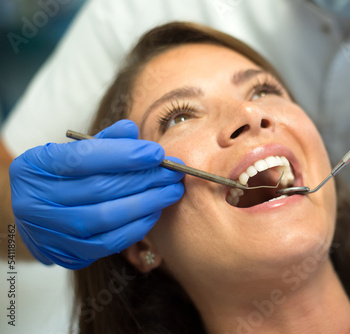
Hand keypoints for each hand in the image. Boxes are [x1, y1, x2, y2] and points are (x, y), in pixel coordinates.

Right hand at [10, 120, 183, 268]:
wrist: (33, 216)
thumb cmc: (58, 177)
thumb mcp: (69, 152)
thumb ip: (102, 141)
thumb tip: (131, 130)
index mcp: (35, 168)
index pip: (83, 158)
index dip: (124, 155)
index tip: (157, 153)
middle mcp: (36, 202)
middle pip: (100, 188)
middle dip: (144, 178)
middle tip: (174, 172)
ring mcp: (50, 232)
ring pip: (106, 217)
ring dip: (147, 203)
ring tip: (172, 191)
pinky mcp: (67, 253)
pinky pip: (109, 243)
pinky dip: (136, 227)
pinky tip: (155, 212)